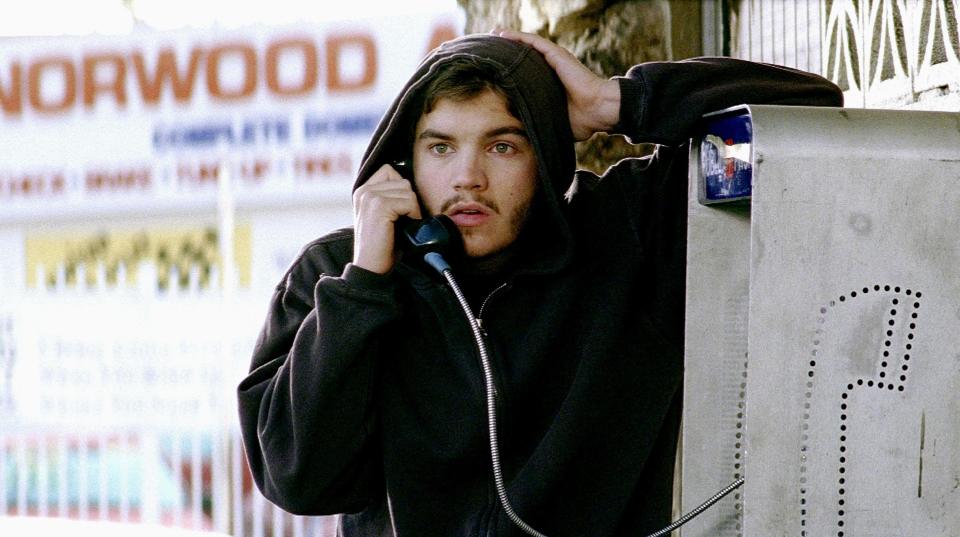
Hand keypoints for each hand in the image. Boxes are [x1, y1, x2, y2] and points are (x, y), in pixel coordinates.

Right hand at [352, 164, 422, 273]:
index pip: (390, 171)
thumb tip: (413, 186)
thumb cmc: (383, 245)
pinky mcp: (379, 205)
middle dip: (409, 201)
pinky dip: (412, 215)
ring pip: (407, 190)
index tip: (400, 210)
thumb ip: (392, 198)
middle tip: (402, 221)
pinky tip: (403, 228)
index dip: (401, 189)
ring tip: (402, 225)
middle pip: (402, 181)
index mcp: (363, 191)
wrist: (371, 267)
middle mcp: (363, 190)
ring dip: (411, 209)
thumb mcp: (385, 216)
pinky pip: (409, 201)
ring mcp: (370, 196)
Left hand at [496, 29, 620, 140]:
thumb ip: (539, 121)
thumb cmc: (582, 121)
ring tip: (493, 34)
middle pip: (525, 56)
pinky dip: (518, 37)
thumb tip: (521, 134)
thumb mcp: (552, 120)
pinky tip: (502, 34)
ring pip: (527, 46)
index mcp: (550, 83)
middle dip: (507, 51)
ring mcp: (554, 60)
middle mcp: (551, 69)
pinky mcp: (557, 55)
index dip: (510, 69)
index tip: (493, 70)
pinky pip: (534, 42)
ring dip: (510, 39)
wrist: (598, 111)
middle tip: (489, 50)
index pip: (526, 73)